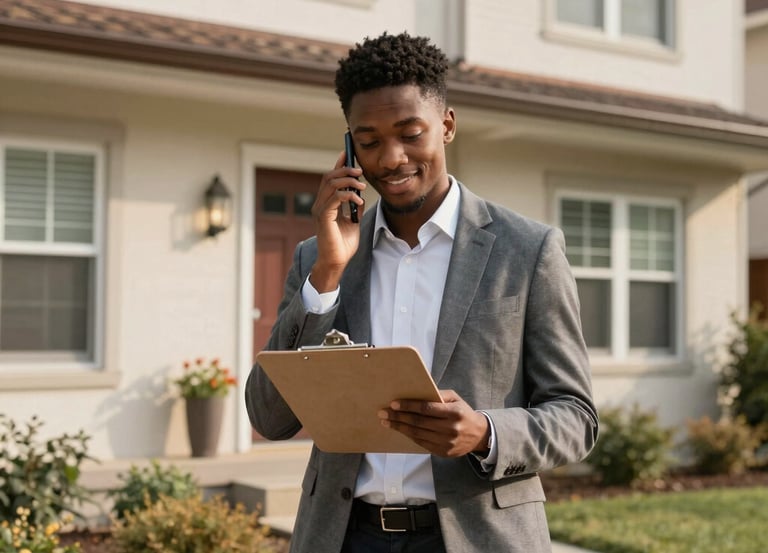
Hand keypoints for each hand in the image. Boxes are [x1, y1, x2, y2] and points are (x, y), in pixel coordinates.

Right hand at [309, 151, 365, 291]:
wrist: (336, 262)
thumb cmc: (343, 245)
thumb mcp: (353, 222)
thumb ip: (354, 207)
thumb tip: (360, 195)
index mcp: (326, 204)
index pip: (330, 179)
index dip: (338, 164)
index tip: (348, 154)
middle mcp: (320, 204)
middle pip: (329, 177)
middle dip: (344, 169)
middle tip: (359, 170)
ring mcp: (320, 210)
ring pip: (331, 184)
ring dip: (348, 181)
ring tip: (361, 185)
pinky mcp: (324, 217)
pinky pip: (335, 198)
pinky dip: (348, 195)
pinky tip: (358, 201)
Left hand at [378, 389, 489, 457]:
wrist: (479, 435)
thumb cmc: (463, 412)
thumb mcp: (456, 399)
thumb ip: (438, 395)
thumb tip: (416, 392)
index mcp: (454, 412)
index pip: (427, 409)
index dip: (409, 406)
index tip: (394, 403)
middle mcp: (450, 429)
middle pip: (419, 423)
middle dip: (399, 417)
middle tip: (383, 412)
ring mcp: (446, 443)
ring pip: (417, 434)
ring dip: (399, 427)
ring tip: (387, 421)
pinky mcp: (443, 452)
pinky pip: (421, 443)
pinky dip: (408, 436)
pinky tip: (400, 429)